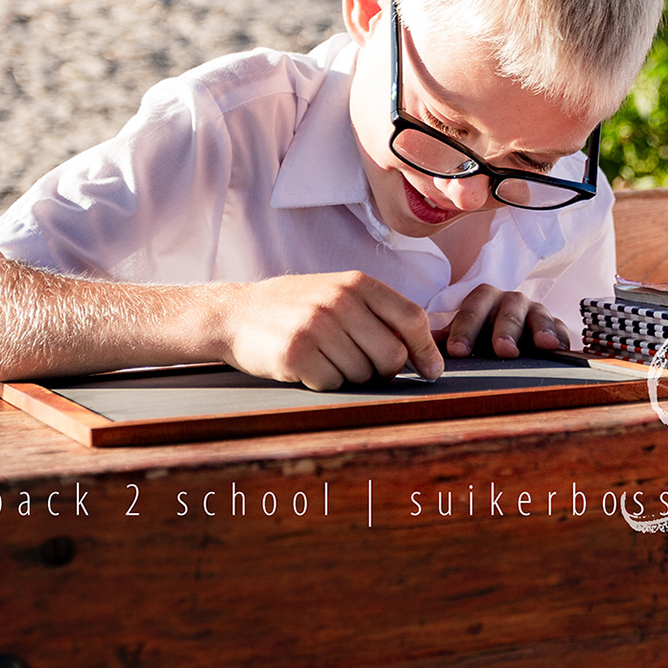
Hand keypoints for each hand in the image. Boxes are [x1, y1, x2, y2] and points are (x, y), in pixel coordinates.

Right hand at [219, 271, 443, 390]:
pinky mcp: (296, 353)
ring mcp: (317, 326)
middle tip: (359, 363)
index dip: (426, 349)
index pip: (412, 318)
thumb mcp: (338, 292)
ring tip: (324, 356)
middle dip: (382, 369)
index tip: (432, 370)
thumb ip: (379, 312)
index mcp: (357, 283)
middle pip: (393, 355)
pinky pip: (333, 384)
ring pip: (363, 374)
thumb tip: (427, 350)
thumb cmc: (296, 307)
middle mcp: (340, 301)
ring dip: (348, 375)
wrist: (235, 313)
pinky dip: (323, 382)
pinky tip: (306, 365)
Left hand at [440, 284, 569, 358]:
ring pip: (537, 315)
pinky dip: (561, 336)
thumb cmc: (481, 335)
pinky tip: (561, 348)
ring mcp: (535, 312)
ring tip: (542, 345)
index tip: (457, 351)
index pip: (473, 309)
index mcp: (483, 301)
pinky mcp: (556, 326)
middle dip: (505, 330)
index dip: (465, 329)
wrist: (512, 335)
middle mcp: (510, 302)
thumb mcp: (463, 335)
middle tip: (503, 350)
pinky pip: (560, 328)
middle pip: (507, 310)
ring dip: (539, 329)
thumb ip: (445, 339)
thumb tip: (418, 349)